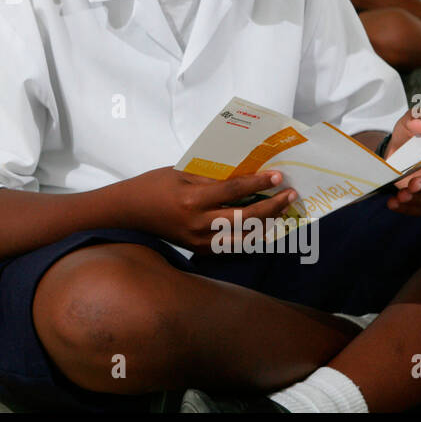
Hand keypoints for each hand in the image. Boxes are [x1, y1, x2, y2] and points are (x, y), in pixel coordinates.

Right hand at [124, 166, 295, 250]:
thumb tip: (243, 172)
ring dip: (267, 224)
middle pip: (245, 218)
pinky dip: (250, 236)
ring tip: (282, 211)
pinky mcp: (198, 249)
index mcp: (191, 200)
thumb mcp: (181, 173)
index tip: (277, 176)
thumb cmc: (154, 185)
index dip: (258, 183)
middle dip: (271, 206)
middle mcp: (197, 224)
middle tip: (289, 194)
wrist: (130, 212)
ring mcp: (199, 241)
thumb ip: (211, 175)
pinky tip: (263, 226)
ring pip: (243, 237)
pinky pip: (232, 246)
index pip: (233, 190)